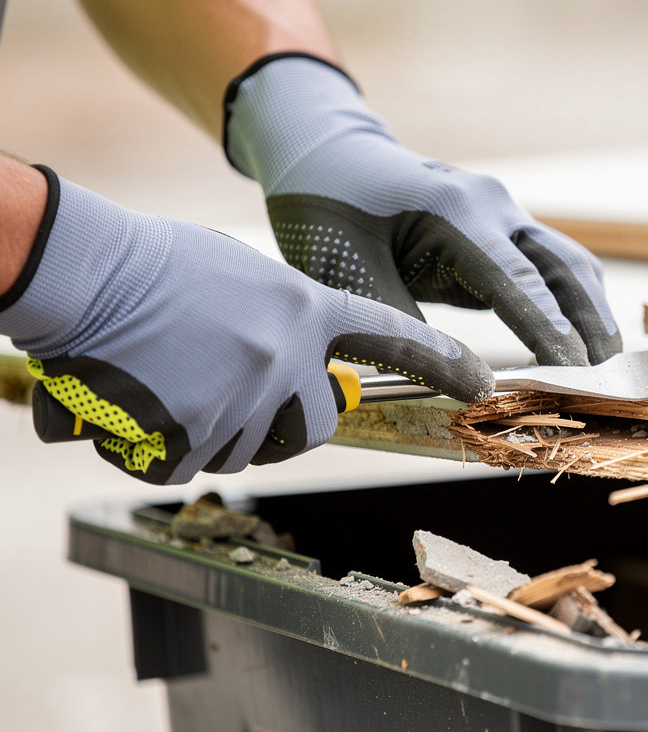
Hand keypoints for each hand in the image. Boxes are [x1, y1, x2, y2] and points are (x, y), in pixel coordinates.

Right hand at [0, 167, 492, 484]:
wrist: (83, 269)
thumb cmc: (154, 266)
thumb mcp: (243, 280)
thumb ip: (283, 325)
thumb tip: (291, 370)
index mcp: (304, 307)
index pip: (391, 336)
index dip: (440, 362)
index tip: (479, 381)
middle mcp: (287, 356)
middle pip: (313, 428)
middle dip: (280, 424)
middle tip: (231, 394)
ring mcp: (244, 396)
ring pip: (243, 451)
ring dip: (207, 431)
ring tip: (164, 379)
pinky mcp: (194, 431)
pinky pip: (187, 465)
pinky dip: (158, 447)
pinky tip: (134, 404)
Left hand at [223, 54, 621, 367]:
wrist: (329, 158)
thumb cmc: (330, 214)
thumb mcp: (346, 276)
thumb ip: (400, 329)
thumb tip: (460, 381)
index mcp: (457, 213)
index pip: (519, 283)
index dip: (551, 332)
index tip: (577, 374)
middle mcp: (494, 206)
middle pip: (565, 269)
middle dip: (591, 325)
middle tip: (610, 381)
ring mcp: (503, 213)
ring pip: (568, 264)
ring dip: (590, 313)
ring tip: (604, 367)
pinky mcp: (501, 228)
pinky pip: (550, 265)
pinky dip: (570, 302)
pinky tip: (578, 339)